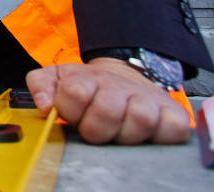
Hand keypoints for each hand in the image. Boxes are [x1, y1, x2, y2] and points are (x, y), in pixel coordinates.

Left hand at [25, 58, 189, 144]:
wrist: (125, 77)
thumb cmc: (90, 87)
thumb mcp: (58, 78)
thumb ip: (40, 84)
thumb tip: (45, 104)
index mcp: (88, 79)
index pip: (75, 92)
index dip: (70, 110)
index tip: (73, 115)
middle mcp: (119, 87)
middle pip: (107, 110)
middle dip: (96, 128)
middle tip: (96, 127)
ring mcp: (148, 100)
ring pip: (140, 119)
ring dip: (126, 133)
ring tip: (119, 131)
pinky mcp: (173, 114)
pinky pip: (172, 129)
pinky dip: (162, 135)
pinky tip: (147, 134)